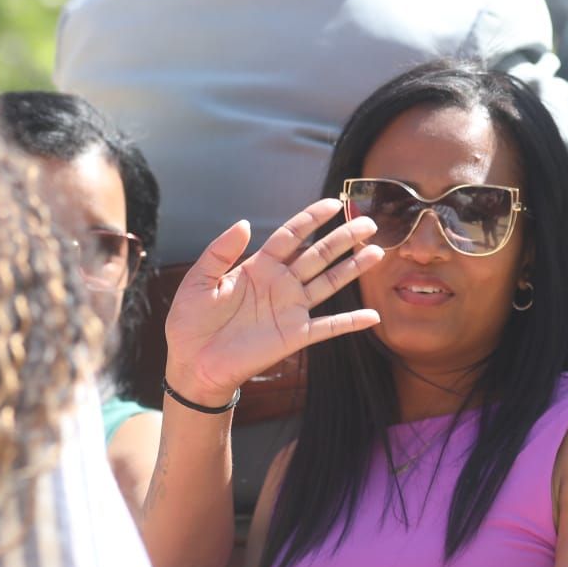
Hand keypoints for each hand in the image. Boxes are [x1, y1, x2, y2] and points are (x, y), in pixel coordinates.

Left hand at [163, 200, 383, 406]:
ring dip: (353, 268)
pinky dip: (350, 322)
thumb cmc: (191, 322)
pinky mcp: (294, 335)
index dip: (312, 219)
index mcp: (258, 267)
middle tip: (367, 221)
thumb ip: (220, 251)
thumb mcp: (199, 279)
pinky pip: (328, 326)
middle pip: (318, 254)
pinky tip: (372, 316)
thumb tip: (244, 223)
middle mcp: (280, 284)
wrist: (192, 363)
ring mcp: (290, 309)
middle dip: (343, 238)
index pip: (291, 236)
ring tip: (376, 251)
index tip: (333, 203)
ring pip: (329, 282)